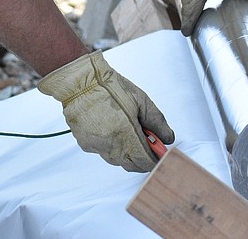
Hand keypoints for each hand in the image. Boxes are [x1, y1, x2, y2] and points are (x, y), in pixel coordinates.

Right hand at [38, 50, 173, 171]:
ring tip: (126, 129)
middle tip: (145, 141)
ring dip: (125, 152)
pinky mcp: (85, 144)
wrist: (80, 82)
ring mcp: (97, 147)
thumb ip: (157, 122)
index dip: (155, 159)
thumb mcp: (141, 100)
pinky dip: (110, 145)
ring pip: (117, 160)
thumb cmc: (108, 87)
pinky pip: (102, 151)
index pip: (146, 162)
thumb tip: (167, 137)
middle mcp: (111, 146)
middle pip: (132, 165)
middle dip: (141, 157)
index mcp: (127, 136)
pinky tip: (110, 128)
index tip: (159, 153)